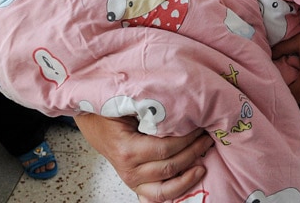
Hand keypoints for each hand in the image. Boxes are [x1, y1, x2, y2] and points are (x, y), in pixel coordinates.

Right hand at [74, 114, 212, 200]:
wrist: (93, 122)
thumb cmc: (110, 111)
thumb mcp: (127, 106)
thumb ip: (150, 110)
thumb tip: (179, 107)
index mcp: (127, 150)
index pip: (165, 149)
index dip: (186, 138)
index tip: (199, 125)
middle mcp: (129, 170)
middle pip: (170, 166)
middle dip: (193, 151)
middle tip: (207, 136)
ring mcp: (132, 180)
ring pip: (166, 188)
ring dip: (189, 175)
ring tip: (204, 161)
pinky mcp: (135, 185)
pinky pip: (156, 197)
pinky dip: (175, 191)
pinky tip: (189, 179)